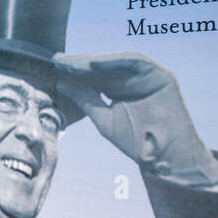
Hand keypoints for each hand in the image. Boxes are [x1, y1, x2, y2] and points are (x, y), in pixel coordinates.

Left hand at [53, 51, 217, 188]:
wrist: (164, 155)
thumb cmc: (135, 141)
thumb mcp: (104, 119)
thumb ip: (86, 100)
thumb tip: (62, 83)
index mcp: (117, 90)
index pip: (93, 77)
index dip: (74, 72)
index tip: (53, 69)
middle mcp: (131, 81)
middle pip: (102, 68)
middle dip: (80, 64)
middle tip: (58, 61)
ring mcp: (146, 77)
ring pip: (116, 63)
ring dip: (93, 61)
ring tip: (72, 63)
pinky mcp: (160, 76)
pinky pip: (136, 62)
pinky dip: (115, 61)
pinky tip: (93, 64)